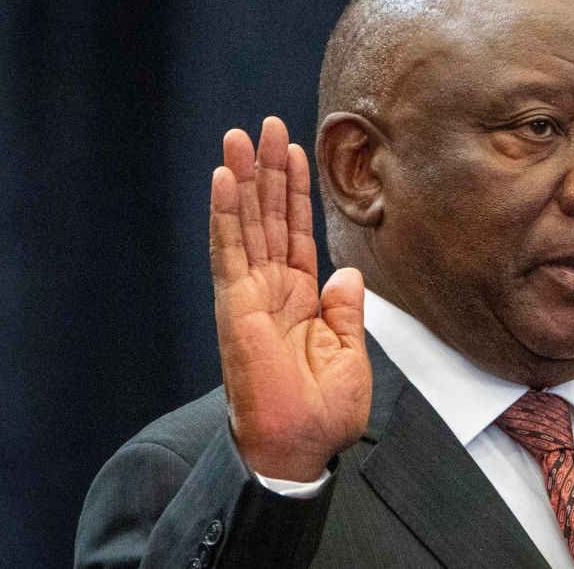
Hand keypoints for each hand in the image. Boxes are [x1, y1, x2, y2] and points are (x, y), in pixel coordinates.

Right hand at [210, 116, 370, 480]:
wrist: (299, 448)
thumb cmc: (322, 413)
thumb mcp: (350, 354)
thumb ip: (346, 310)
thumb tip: (348, 274)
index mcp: (302, 299)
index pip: (297, 232)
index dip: (295, 192)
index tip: (293, 151)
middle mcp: (272, 290)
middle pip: (269, 217)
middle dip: (267, 171)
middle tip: (264, 125)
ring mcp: (250, 295)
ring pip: (245, 224)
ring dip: (242, 179)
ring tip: (239, 137)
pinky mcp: (234, 306)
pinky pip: (229, 251)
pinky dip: (225, 214)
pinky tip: (223, 179)